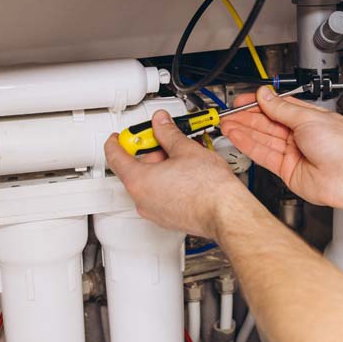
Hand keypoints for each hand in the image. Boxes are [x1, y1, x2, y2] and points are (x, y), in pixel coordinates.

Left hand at [103, 109, 251, 238]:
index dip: (117, 141)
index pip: (116, 157)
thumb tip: (161, 123)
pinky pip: (159, 196)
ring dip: (159, 167)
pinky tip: (185, 174)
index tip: (119, 136)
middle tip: (164, 139)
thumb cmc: (208, 188)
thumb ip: (168, 132)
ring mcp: (154, 212)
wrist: (226, 212)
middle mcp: (142, 199)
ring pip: (148, 184)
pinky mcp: (168, 218)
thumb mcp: (185, 149)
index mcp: (139, 180)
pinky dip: (166, 183)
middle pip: (134, 169)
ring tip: (182, 156)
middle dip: (149, 152)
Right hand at [220, 86, 342, 208]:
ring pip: (263, 138)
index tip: (243, 100)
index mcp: (309, 118)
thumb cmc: (341, 147)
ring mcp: (293, 153)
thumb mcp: (308, 118)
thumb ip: (282, 108)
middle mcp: (300, 135)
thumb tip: (266, 95)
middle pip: (268, 123)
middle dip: (247, 117)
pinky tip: (237, 136)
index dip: (259, 103)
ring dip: (244, 130)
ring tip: (226, 123)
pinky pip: (263, 155)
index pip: (279, 107)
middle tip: (229, 112)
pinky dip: (249, 145)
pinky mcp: (286, 170)